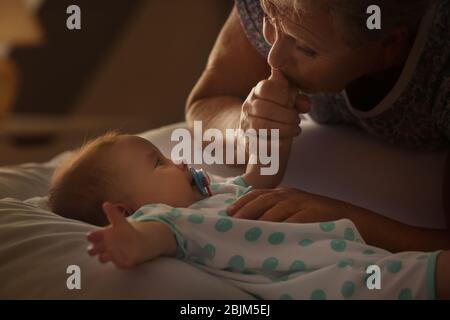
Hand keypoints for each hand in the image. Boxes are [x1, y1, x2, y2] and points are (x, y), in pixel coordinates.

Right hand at [87, 202, 146, 268]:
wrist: (138, 242)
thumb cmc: (125, 231)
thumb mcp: (119, 221)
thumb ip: (113, 213)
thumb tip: (106, 203)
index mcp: (103, 236)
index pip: (92, 236)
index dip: (91, 236)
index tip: (91, 236)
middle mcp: (104, 247)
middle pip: (93, 250)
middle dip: (92, 250)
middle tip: (92, 249)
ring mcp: (111, 255)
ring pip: (103, 258)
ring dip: (103, 256)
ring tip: (107, 254)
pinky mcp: (120, 262)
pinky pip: (117, 263)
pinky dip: (118, 261)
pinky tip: (121, 258)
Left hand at [227, 187, 352, 222]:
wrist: (346, 215)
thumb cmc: (316, 215)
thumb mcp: (294, 207)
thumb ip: (276, 210)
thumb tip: (251, 222)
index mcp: (284, 193)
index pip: (259, 194)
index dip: (243, 202)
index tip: (228, 211)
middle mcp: (290, 195)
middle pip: (264, 199)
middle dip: (247, 210)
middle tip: (233, 221)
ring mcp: (302, 203)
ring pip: (277, 209)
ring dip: (260, 219)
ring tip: (248, 229)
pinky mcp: (312, 213)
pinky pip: (294, 220)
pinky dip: (282, 226)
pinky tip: (272, 234)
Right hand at [239, 68, 309, 139]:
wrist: (259, 133)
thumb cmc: (278, 113)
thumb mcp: (288, 102)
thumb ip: (298, 101)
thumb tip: (306, 106)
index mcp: (257, 92)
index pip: (265, 88)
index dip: (281, 94)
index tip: (292, 102)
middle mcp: (248, 107)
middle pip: (263, 108)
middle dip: (285, 115)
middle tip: (297, 120)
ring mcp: (246, 124)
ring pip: (261, 125)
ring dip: (283, 128)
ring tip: (295, 130)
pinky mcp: (247, 141)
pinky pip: (257, 143)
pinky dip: (273, 144)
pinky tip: (284, 143)